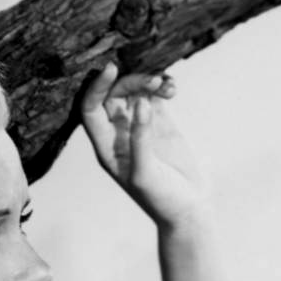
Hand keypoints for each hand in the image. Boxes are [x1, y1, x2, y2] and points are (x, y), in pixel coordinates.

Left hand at [80, 61, 206, 228]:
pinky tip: (173, 89)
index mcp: (106, 147)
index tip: (112, 68)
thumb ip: (140, 138)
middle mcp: (119, 134)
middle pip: (113, 95)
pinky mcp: (161, 125)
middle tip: (153, 81)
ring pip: (134, 92)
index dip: (96, 87)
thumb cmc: (162, 200)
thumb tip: (140, 103)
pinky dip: (162, 87)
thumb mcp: (146, 173)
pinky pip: (154, 97)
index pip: (90, 108)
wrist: (189, 211)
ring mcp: (140, 127)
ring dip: (147, 82)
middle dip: (130, 82)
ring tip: (167, 85)